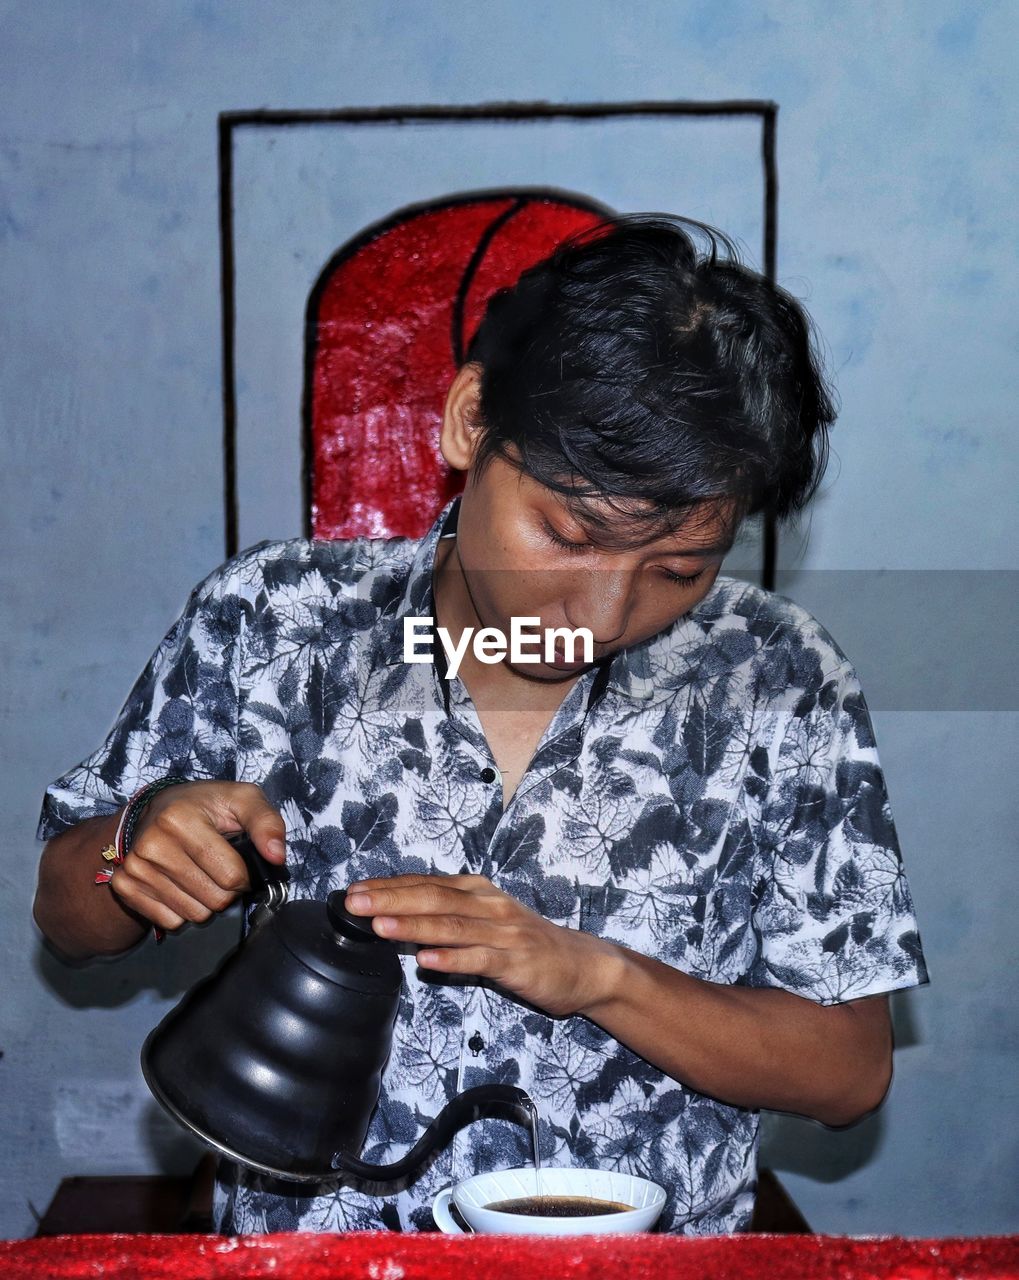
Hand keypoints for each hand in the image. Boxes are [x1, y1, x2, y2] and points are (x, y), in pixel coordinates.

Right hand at [109, 781, 285, 933]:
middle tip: (220, 869)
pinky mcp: (125, 886)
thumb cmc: (206, 806)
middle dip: (227, 891)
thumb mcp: (242, 800)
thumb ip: (267, 823)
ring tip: (201, 874)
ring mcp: (135, 867)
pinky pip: (170, 922)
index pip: (231, 876)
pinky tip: (181, 884)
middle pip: (214, 900)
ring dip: (206, 902)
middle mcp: (151, 844)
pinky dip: (182, 910)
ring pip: (193, 915)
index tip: (240, 861)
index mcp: (180, 819)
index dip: (245, 875)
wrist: (156, 809)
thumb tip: (277, 856)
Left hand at [344, 873, 620, 1018]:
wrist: (582, 964)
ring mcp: (502, 933)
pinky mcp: (515, 962)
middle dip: (389, 900)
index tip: (353, 892)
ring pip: (451, 926)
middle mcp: (488, 905)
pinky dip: (450, 958)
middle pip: (432, 898)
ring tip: (380, 927)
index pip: (424, 884)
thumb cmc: (527, 943)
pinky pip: (478, 959)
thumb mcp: (485, 921)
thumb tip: (396, 920)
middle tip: (354, 903)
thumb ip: (446, 918)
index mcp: (477, 891)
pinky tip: (426, 960)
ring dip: (412, 925)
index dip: (387, 887)